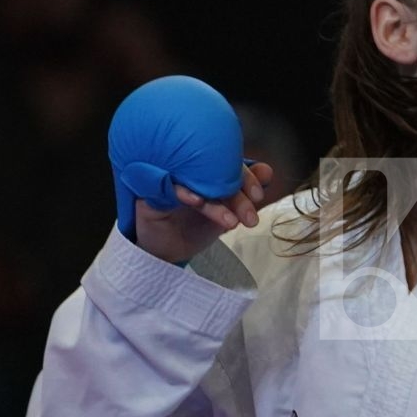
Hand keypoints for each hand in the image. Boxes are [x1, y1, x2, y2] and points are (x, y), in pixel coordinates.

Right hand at [135, 160, 272, 264]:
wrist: (167, 253)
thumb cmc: (195, 227)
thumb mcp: (228, 212)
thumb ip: (247, 193)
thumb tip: (267, 171)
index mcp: (206, 171)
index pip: (229, 163)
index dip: (247, 176)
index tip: (259, 196)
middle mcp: (186, 171)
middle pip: (215, 170)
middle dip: (237, 193)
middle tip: (249, 217)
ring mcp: (168, 179)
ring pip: (195, 180)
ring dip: (216, 201)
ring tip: (231, 222)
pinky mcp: (150, 193)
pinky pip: (167, 187)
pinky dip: (184, 193)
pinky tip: (197, 202)